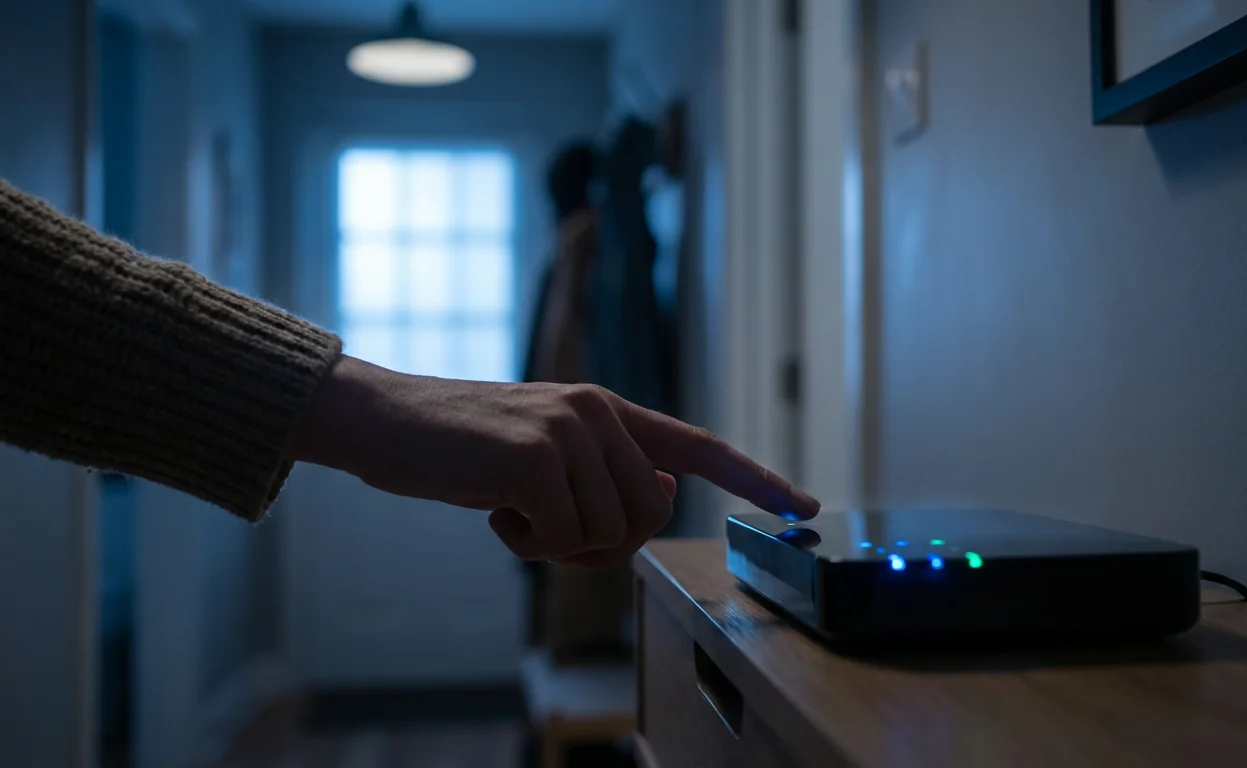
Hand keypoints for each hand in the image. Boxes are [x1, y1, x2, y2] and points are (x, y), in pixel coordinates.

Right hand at [291, 356, 819, 567]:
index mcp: (608, 409)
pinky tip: (492, 509)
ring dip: (557, 545)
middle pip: (646, 518)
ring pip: (607, 534)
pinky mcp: (534, 457)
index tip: (804, 504)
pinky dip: (528, 544)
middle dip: (599, 544)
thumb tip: (659, 497)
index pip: (697, 445)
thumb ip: (607, 475)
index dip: (754, 477)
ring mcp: (568, 430)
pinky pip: (563, 539)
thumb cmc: (466, 450)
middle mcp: (598, 411)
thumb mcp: (546, 455)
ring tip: (511, 508)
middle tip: (544, 527)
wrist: (388, 422)